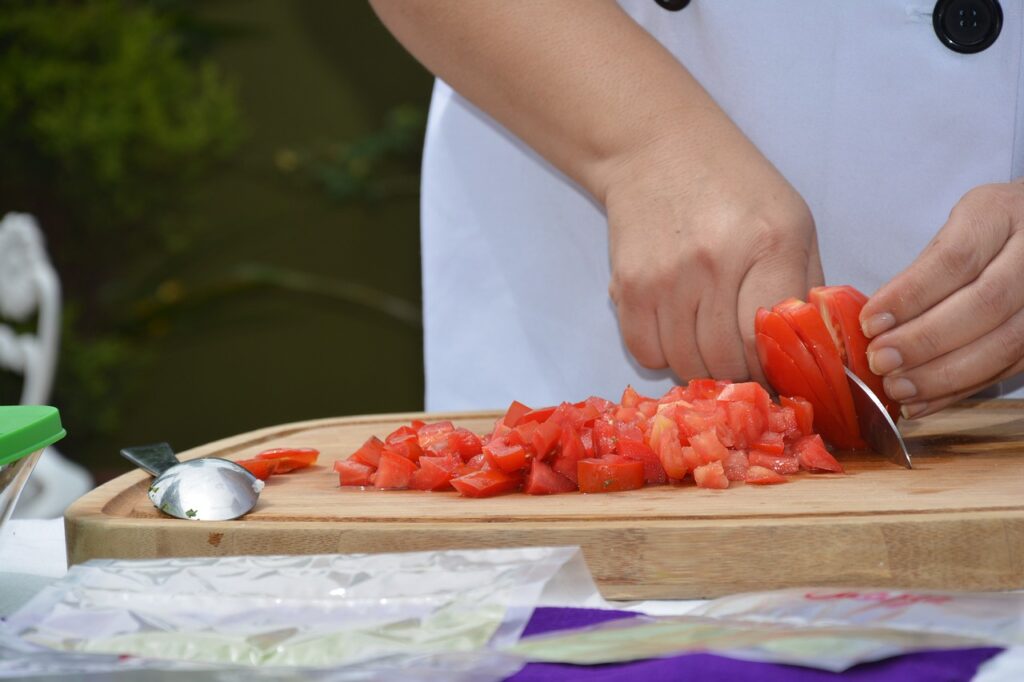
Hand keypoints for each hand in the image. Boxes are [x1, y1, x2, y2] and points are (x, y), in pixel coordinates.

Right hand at [603, 127, 823, 382]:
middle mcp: (715, 263)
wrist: (656, 149)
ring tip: (710, 343)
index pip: (771, 341)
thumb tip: (810, 351)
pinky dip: (663, 354)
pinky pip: (646, 352)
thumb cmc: (734, 186)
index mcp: (771, 244)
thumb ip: (805, 285)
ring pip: (685, 364)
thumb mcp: (792, 221)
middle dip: (739, 374)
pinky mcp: (627, 286)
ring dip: (701, 367)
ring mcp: (666, 277)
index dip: (773, 370)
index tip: (776, 371)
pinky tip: (676, 330)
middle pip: (726, 361)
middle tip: (744, 363)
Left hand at [860, 180, 1023, 418]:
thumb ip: (922, 271)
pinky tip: (923, 401)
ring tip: (897, 387)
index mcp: (999, 215)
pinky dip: (961, 390)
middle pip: (984, 304)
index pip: (955, 259)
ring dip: (943, 374)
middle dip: (925, 340)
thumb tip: (871, 324)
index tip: (870, 322)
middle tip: (881, 360)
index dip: (911, 295)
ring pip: (1004, 343)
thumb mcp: (955, 229)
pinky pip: (1008, 368)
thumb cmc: (986, 233)